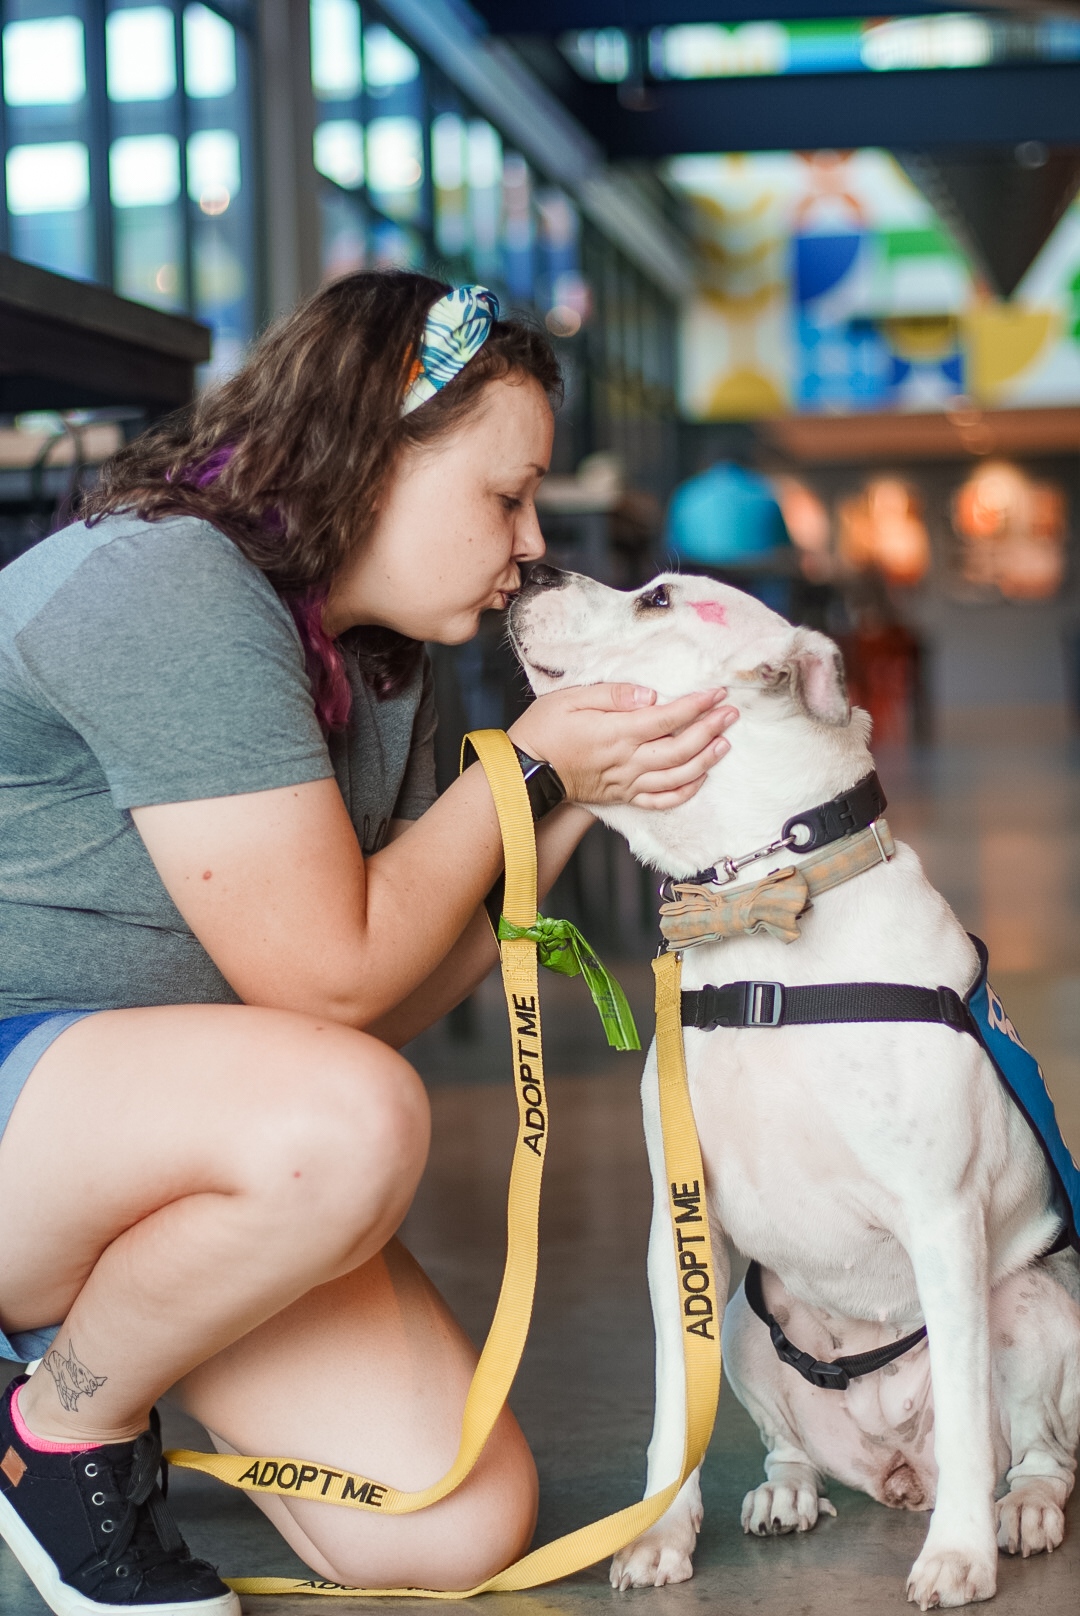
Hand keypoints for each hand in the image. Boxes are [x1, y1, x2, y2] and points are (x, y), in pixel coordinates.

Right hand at [508, 684, 737, 809]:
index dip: (697, 706)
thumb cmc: (544, 731)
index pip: (668, 718)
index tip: (717, 693)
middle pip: (681, 748)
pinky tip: (699, 779)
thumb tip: (650, 695)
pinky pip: (660, 800)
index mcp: (617, 733)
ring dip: (705, 761)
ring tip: (724, 743)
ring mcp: (627, 782)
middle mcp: (627, 761)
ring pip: (677, 776)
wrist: (524, 771)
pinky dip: (684, 792)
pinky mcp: (622, 797)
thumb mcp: (571, 698)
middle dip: (710, 730)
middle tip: (730, 714)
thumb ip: (613, 695)